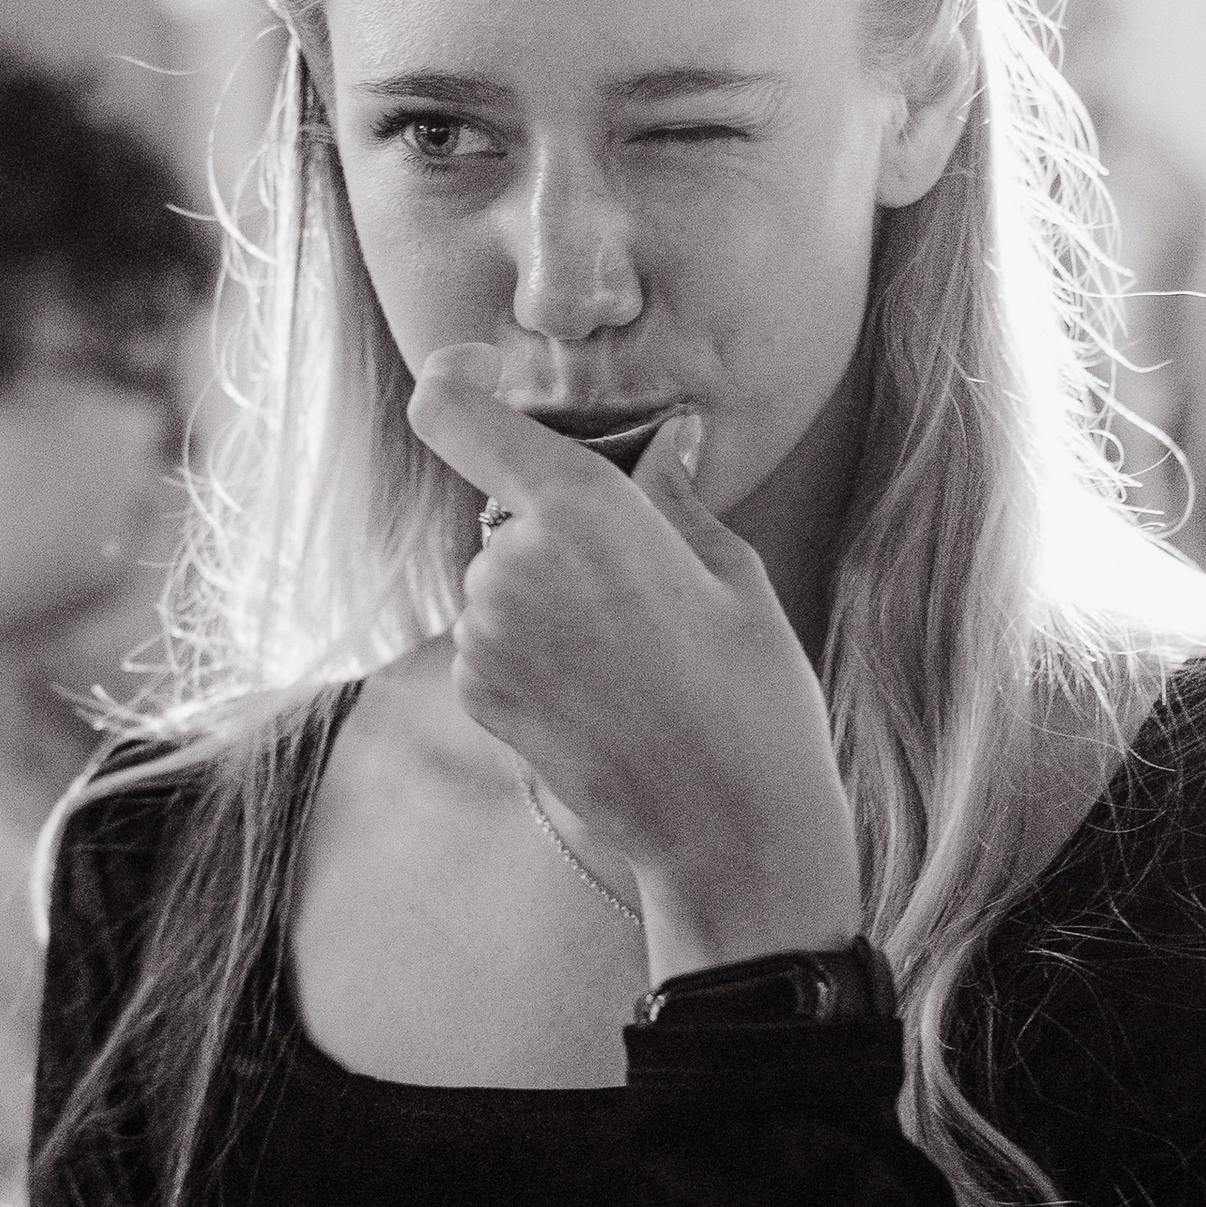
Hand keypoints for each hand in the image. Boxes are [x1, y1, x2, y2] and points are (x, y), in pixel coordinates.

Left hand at [407, 341, 862, 978]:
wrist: (726, 829)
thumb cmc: (750, 694)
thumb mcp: (731, 573)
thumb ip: (671, 496)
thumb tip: (663, 444)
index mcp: (577, 511)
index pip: (455, 410)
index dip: (460, 382)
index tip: (488, 378)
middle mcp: (508, 565)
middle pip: (502, 504)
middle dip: (555, 523)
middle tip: (637, 577)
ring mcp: (482, 635)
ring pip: (499, 575)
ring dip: (545, 590)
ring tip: (630, 648)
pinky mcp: (473, 691)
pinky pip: (491, 635)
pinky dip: (531, 645)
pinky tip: (602, 688)